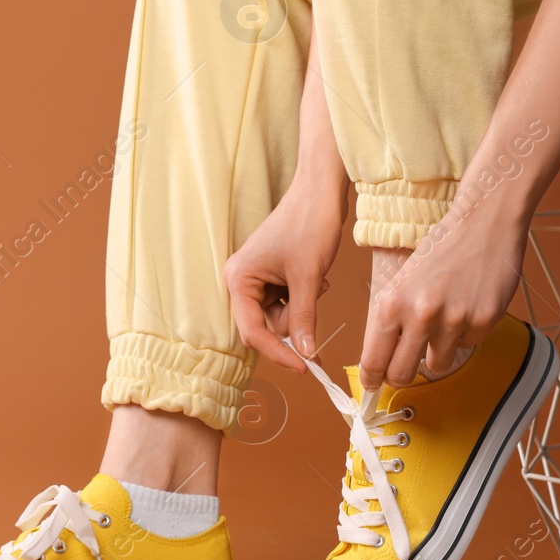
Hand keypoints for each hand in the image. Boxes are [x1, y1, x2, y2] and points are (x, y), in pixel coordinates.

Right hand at [224, 173, 346, 372]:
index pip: (253, 331)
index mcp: (239, 279)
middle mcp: (242, 280)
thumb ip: (304, 319)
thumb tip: (306, 353)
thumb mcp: (308, 278)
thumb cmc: (309, 224)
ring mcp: (257, 278)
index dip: (278, 352)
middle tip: (314, 299)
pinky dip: (303, 298)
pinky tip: (313, 278)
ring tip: (315, 281)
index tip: (304, 367)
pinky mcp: (272, 276)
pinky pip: (286, 303)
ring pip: (280, 317)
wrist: (320, 192)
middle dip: (294, 320)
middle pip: (266, 326)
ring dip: (302, 308)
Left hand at [358, 203, 527, 391]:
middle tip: (404, 369)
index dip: (372, 378)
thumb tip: (381, 359)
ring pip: (437, 364)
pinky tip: (466, 306)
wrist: (483, 225)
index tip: (373, 386)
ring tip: (442, 320)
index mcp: (392, 304)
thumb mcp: (402, 281)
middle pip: (402, 373)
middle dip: (401, 376)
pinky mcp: (483, 322)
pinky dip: (465, 334)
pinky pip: (467, 346)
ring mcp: (454, 321)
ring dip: (437, 351)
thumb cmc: (441, 251)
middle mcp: (420, 315)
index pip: (374, 359)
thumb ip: (392, 320)